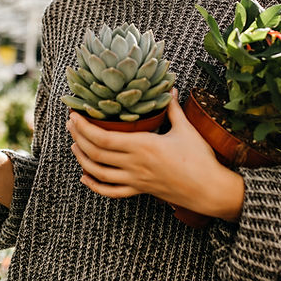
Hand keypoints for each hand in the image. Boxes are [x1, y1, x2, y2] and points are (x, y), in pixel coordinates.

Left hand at [66, 89, 243, 221]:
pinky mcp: (140, 190)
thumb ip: (173, 109)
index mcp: (143, 146)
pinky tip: (85, 176)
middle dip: (79, 138)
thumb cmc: (200, 158)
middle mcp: (135, 164)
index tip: (74, 115)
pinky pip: (112, 192)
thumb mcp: (186, 129)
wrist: (209, 189)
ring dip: (82, 158)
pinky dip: (95, 185)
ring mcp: (136, 180)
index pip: (103, 137)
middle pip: (96, 153)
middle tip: (70, 124)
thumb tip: (170, 88)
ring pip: (99, 172)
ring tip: (74, 145)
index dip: (85, 127)